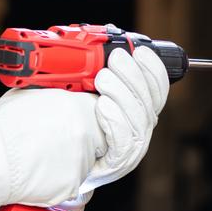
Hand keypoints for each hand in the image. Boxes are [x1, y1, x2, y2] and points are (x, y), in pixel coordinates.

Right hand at [0, 88, 104, 210]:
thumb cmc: (0, 129)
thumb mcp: (31, 97)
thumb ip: (57, 97)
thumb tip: (65, 97)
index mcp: (77, 107)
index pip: (102, 113)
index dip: (91, 120)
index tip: (82, 125)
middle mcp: (84, 134)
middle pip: (99, 140)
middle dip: (85, 144)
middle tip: (58, 144)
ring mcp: (81, 162)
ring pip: (87, 164)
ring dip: (72, 164)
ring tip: (43, 159)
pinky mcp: (73, 186)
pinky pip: (75, 185)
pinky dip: (61, 182)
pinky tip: (40, 173)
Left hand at [81, 46, 169, 191]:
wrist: (54, 161)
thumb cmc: (74, 124)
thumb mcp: (88, 93)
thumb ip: (102, 73)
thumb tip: (107, 47)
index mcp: (139, 111)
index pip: (158, 89)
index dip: (154, 69)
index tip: (140, 51)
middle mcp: (140, 129)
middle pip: (149, 101)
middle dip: (134, 75)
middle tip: (114, 59)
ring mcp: (131, 148)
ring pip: (138, 118)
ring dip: (122, 93)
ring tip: (102, 78)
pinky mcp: (117, 163)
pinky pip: (123, 141)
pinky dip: (115, 120)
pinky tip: (101, 106)